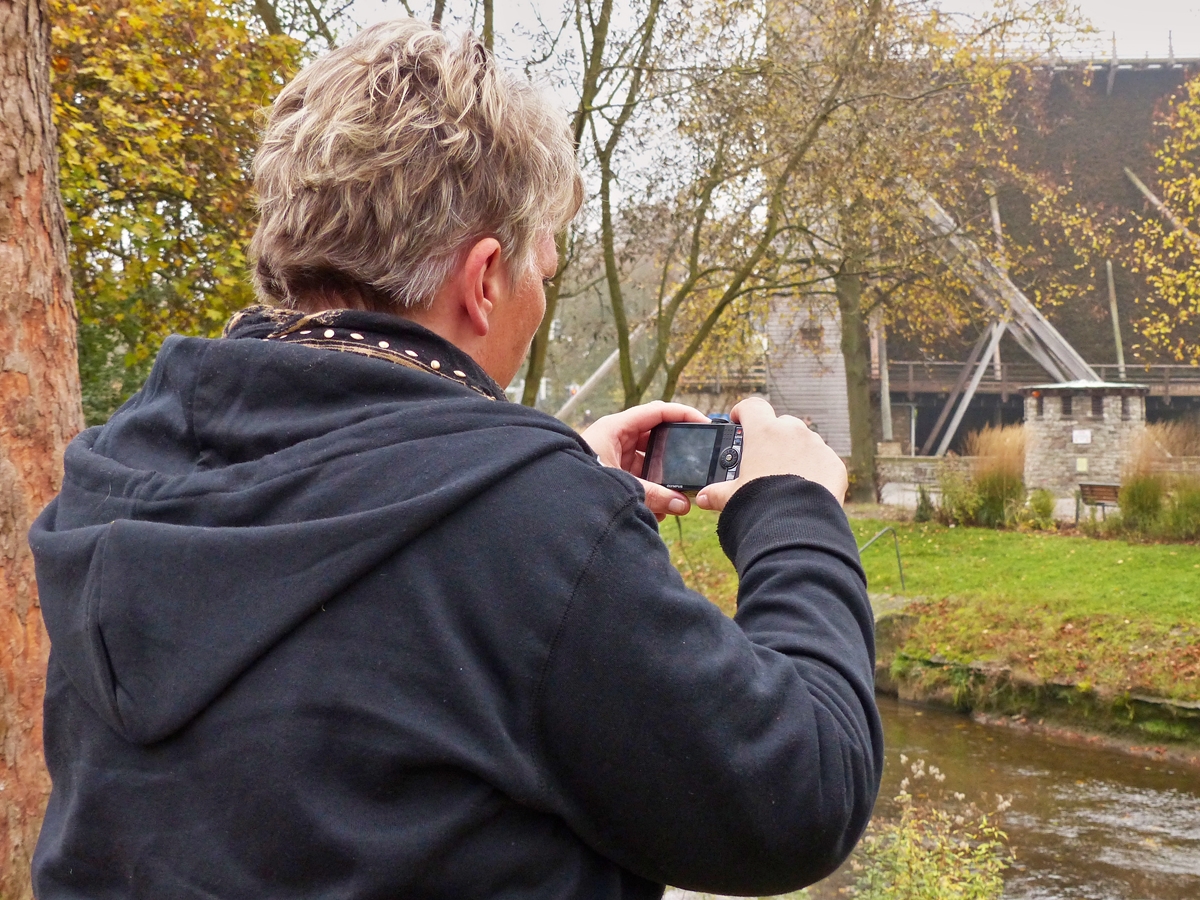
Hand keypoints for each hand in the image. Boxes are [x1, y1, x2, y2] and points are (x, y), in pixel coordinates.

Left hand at [580, 401, 710, 520]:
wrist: (549, 502)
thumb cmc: (575, 482)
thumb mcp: (620, 485)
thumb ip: (653, 494)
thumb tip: (682, 504)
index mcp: (616, 428)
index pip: (657, 412)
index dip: (683, 414)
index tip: (705, 424)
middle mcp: (616, 439)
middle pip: (657, 438)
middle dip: (676, 455)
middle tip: (696, 465)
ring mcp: (615, 457)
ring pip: (650, 462)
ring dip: (664, 479)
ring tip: (677, 497)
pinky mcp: (614, 475)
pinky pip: (640, 478)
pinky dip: (651, 491)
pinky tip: (660, 508)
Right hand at [695, 397, 846, 511]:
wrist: (796, 524)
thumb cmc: (759, 504)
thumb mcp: (732, 496)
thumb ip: (716, 492)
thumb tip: (703, 498)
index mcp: (763, 432)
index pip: (752, 406)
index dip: (743, 412)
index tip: (739, 421)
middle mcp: (792, 431)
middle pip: (780, 424)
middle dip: (773, 437)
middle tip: (764, 459)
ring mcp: (816, 445)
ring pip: (804, 441)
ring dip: (796, 453)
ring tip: (787, 478)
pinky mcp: (834, 463)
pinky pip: (822, 461)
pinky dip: (815, 470)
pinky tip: (807, 489)